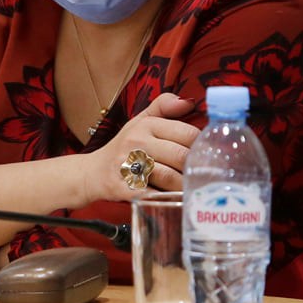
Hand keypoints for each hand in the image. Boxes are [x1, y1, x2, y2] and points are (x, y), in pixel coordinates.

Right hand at [85, 92, 199, 200]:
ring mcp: (129, 165)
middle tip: (207, 177)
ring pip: (170, 177)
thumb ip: (164, 107)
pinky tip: (176, 200)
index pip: (187, 133)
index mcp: (146, 125)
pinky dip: (168, 199)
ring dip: (186, 186)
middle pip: (181, 156)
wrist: (92, 173)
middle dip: (197, 169)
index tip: (210, 156)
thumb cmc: (122, 147)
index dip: (203, 146)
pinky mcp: (124, 188)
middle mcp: (137, 142)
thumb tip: (189, 101)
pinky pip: (155, 195)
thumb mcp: (140, 121)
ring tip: (195, 189)